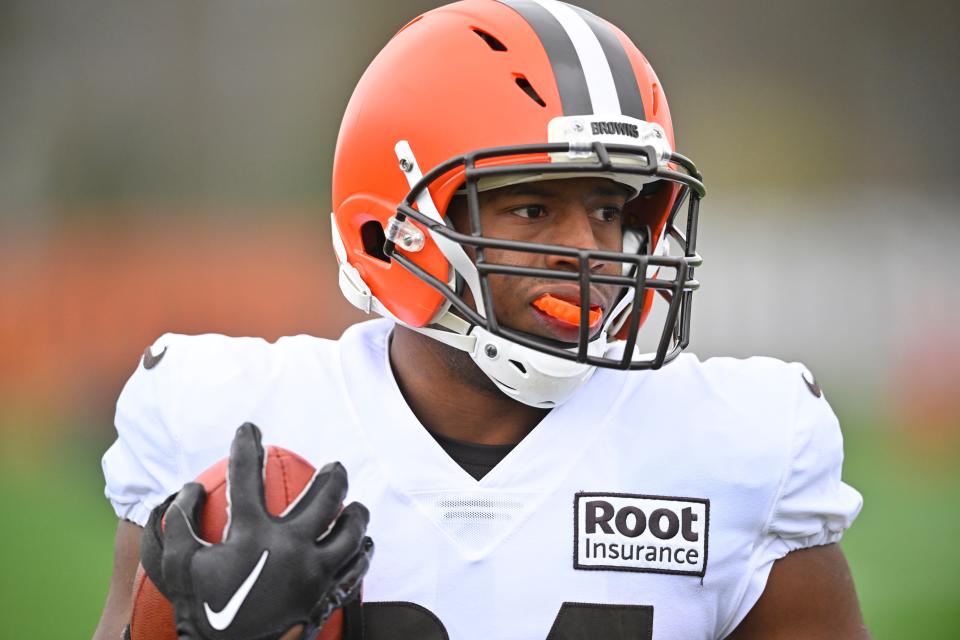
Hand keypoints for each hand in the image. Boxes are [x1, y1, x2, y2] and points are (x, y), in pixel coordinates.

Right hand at [140, 423, 373, 639]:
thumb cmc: (199, 614)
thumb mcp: (175, 566)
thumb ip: (176, 522)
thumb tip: (189, 487)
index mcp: (252, 534)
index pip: (247, 476)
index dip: (246, 446)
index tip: (249, 428)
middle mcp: (291, 548)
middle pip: (325, 498)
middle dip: (332, 476)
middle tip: (334, 467)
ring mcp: (314, 574)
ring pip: (351, 533)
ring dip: (356, 515)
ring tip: (356, 507)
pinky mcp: (326, 597)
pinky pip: (355, 570)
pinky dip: (363, 554)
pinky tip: (365, 545)